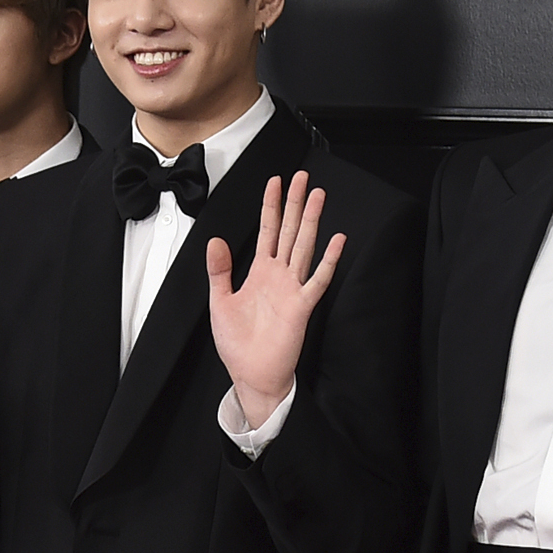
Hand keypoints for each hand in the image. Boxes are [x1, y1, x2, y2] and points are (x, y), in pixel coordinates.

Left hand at [206, 174, 342, 428]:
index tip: (275, 182)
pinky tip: (337, 240)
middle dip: (295, 204)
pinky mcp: (301, 306)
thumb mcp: (219, 302)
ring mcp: (292, 289)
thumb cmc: (238, 344)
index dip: (271, 206)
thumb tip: (215, 241)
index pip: (267, 231)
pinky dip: (328, 261)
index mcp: (259, 273)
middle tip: (302, 178)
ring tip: (318, 196)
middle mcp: (278, 276)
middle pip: (289, 231)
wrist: (251, 374)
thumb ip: (219, 271)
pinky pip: (317, 280)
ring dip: (311, 221)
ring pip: (303, 247)